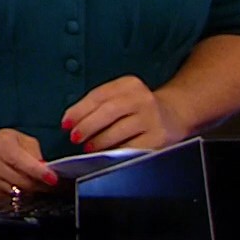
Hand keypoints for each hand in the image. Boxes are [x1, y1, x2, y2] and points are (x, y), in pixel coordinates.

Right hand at [0, 128, 57, 198]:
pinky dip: (17, 194)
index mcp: (2, 146)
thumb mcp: (20, 139)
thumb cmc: (2, 143)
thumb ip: (35, 153)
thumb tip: (46, 169)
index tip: (53, 178)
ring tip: (34, 183)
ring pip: (16, 192)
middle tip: (50, 183)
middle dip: (39, 184)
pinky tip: (18, 185)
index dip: (39, 172)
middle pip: (22, 181)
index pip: (22, 163)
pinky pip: (9, 198)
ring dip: (30, 190)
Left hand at [64, 76, 186, 152]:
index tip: (65, 123)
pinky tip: (107, 154)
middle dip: (87, 126)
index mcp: (128, 84)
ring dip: (99, 141)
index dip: (79, 110)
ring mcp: (151, 118)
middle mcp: (142, 98)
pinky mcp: (158, 137)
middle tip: (74, 137)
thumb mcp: (121, 97)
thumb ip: (98, 105)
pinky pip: (131, 147)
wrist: (173, 114)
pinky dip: (115, 152)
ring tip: (88, 147)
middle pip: (108, 112)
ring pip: (119, 130)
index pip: (99, 96)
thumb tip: (71, 122)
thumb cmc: (137, 108)